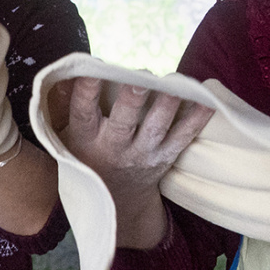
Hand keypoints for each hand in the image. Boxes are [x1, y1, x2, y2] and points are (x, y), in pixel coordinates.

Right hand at [51, 77, 212, 249]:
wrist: (115, 201)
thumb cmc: (87, 156)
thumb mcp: (66, 136)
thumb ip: (62, 106)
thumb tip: (65, 73)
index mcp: (85, 139)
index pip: (83, 113)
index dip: (87, 91)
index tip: (93, 69)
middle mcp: (113, 147)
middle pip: (123, 122)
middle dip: (133, 99)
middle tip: (142, 77)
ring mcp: (142, 154)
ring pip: (156, 129)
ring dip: (167, 106)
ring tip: (176, 85)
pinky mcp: (164, 157)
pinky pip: (183, 138)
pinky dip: (197, 121)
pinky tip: (207, 103)